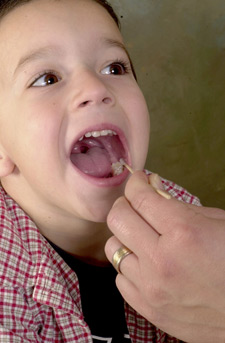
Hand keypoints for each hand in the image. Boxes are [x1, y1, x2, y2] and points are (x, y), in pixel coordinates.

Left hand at [105, 171, 224, 342]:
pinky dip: (130, 266)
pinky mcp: (149, 310)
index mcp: (184, 233)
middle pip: (118, 219)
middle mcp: (161, 261)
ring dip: (126, 237)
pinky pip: (121, 278)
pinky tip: (147, 264)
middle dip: (125, 204)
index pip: (140, 198)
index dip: (135, 183)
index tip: (138, 180)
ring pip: (114, 249)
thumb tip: (152, 187)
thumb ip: (179, 204)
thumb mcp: (217, 222)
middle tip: (137, 204)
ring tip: (143, 238)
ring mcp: (152, 288)